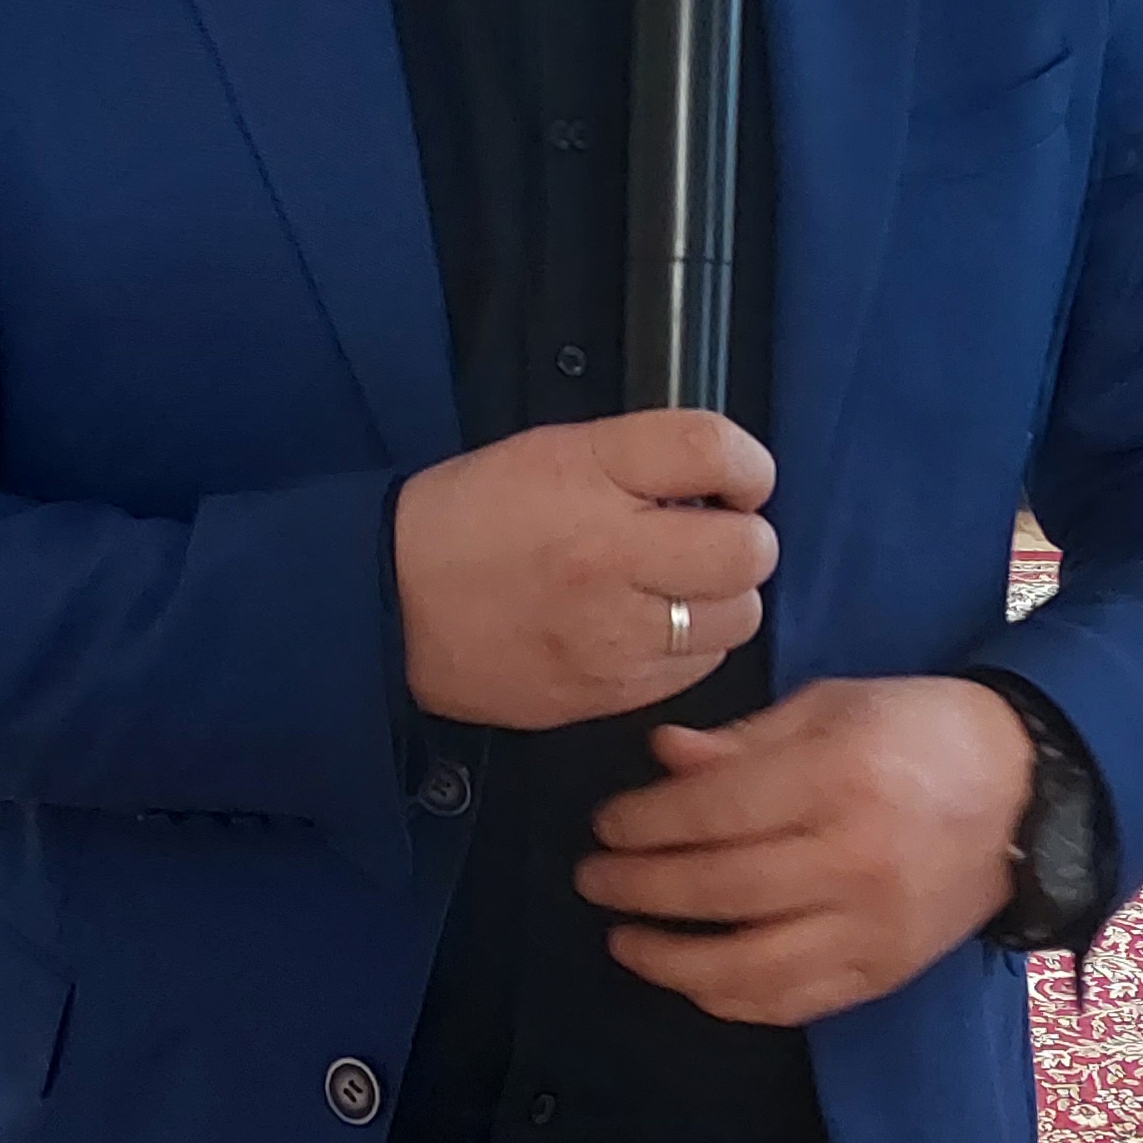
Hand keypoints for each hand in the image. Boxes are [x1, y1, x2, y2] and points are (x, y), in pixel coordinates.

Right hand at [394, 411, 776, 732]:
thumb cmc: (471, 517)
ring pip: (738, 617)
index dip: (747, 466)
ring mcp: (616, 633)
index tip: (734, 481)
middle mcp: (611, 555)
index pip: (715, 452)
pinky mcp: (612, 692)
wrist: (392, 607)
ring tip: (675, 587)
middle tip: (705, 539)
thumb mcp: (552, 451)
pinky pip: (700, 668)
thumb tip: (725, 480)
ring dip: (721, 598)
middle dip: (741, 539)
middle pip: (750, 549)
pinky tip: (650, 627)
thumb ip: (640, 457)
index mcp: (590, 475)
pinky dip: (691, 647)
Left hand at [575, 676, 1031, 1026]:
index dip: (645, 822)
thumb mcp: (832, 707)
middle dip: (639, 887)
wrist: (1026, 791)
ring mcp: (872, 926)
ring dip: (670, 960)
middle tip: (591, 879)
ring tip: (624, 941)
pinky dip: (731, 1000)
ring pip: (748, 965)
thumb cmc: (919, 731)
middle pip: (719, 888)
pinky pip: (793, 1002)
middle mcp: (854, 858)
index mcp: (838, 777)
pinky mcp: (885, 971)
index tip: (605, 824)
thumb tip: (660, 759)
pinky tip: (692, 980)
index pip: (714, 812)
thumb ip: (743, 741)